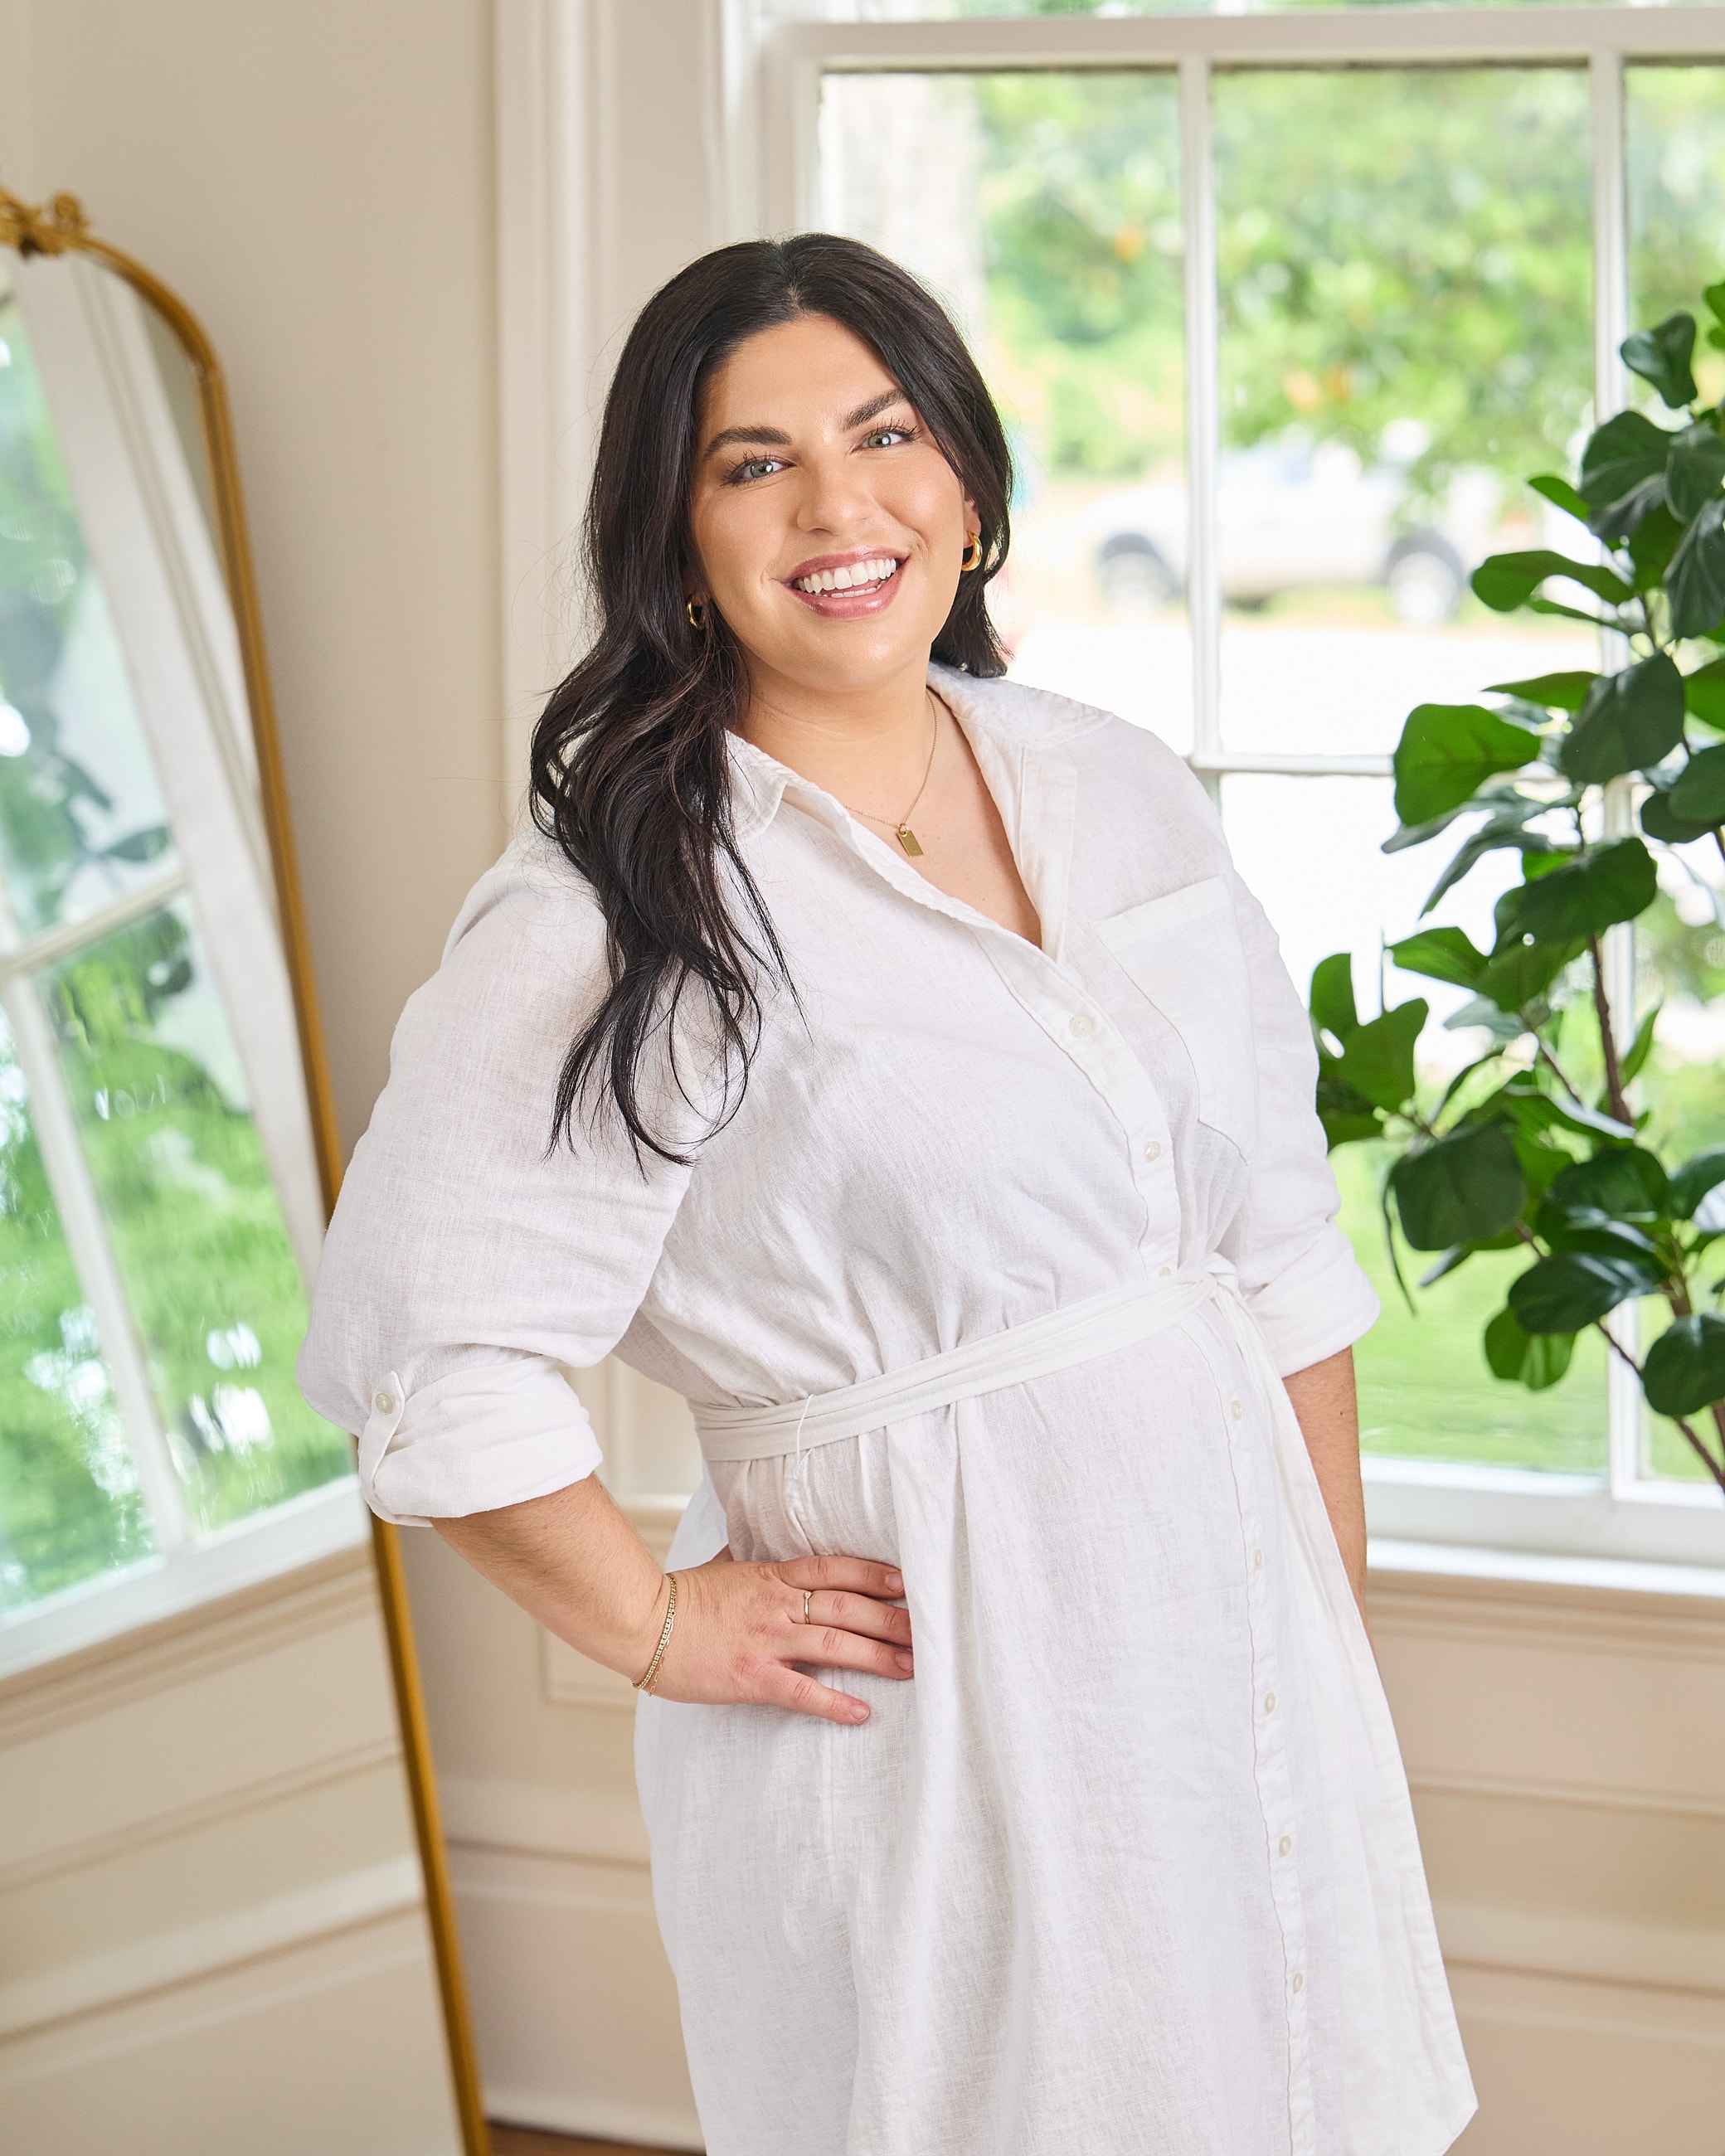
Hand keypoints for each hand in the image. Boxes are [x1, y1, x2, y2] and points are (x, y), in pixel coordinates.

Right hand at [646, 1550, 912, 1723]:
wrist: (640, 1620)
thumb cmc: (680, 1595)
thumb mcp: (724, 1567)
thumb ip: (752, 1561)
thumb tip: (759, 1548)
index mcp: (773, 1576)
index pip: (835, 1569)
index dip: (874, 1575)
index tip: (907, 1584)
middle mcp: (777, 1605)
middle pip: (848, 1607)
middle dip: (891, 1619)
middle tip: (926, 1631)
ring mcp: (766, 1641)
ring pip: (835, 1645)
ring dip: (878, 1657)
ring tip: (911, 1668)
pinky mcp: (752, 1676)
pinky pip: (802, 1691)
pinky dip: (834, 1703)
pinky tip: (861, 1713)